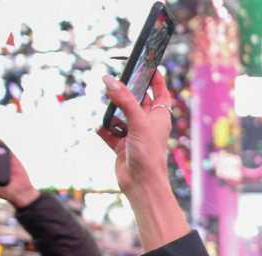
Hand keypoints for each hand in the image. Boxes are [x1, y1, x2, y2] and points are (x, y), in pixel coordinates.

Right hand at [97, 70, 189, 250]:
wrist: (142, 186)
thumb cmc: (149, 155)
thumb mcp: (138, 122)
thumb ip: (124, 100)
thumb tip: (109, 80)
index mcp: (160, 116)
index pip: (160, 91)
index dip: (155, 77)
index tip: (146, 63)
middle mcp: (148, 123)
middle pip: (136, 100)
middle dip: (125, 91)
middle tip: (113, 79)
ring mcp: (133, 134)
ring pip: (120, 114)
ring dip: (111, 111)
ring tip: (106, 106)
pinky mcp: (121, 145)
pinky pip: (108, 131)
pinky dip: (104, 129)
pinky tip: (101, 128)